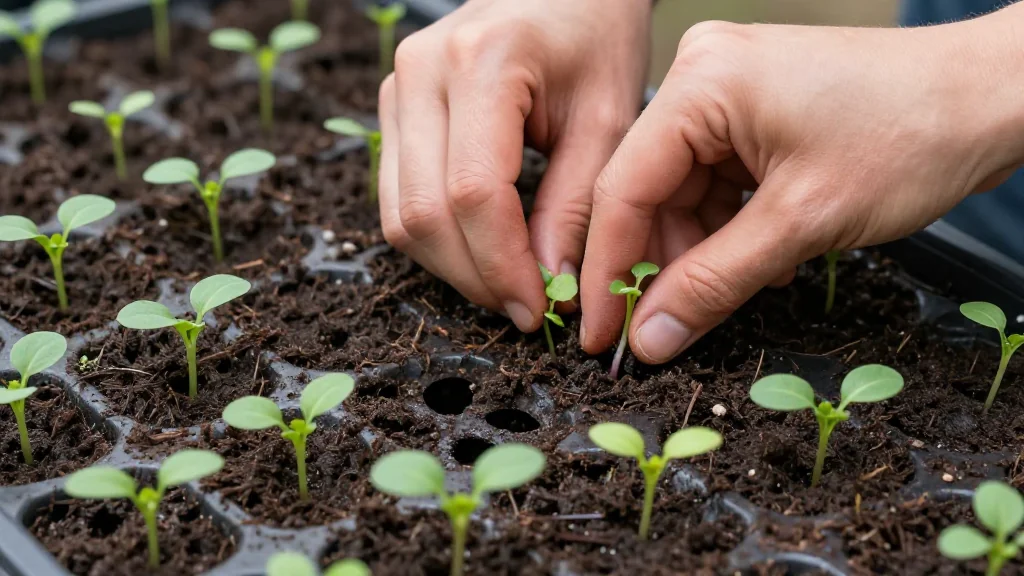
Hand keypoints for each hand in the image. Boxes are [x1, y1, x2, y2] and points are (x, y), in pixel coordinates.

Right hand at [378, 0, 650, 329]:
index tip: (540, 308)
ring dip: (453, 267)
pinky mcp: (393, 110)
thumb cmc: (595, 37)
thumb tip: (551, 286)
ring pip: (400, 216)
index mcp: (482, 62)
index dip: (503, 265)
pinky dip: (438, 239)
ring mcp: (396, 89)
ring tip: (508, 285)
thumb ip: (577, 205)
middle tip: (527, 308)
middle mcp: (420, 73)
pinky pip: (398, 199)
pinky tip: (483, 250)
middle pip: (425, 213)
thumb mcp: (607, 118)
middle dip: (476, 277)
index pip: (473, 192)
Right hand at [580, 8, 1023, 362]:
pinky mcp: (751, 110)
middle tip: (661, 332)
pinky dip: (731, 228)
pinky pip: (715, 182)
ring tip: (742, 289)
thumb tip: (649, 338)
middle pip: (648, 192)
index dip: (609, 271)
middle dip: (661, 265)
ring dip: (703, 252)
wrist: (990, 96)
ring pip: (682, 193)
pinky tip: (763, 260)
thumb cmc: (913, 135)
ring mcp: (726, 90)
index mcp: (702, 83)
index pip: (622, 188)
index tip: (601, 335)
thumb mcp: (802, 222)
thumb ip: (713, 284)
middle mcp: (702, 76)